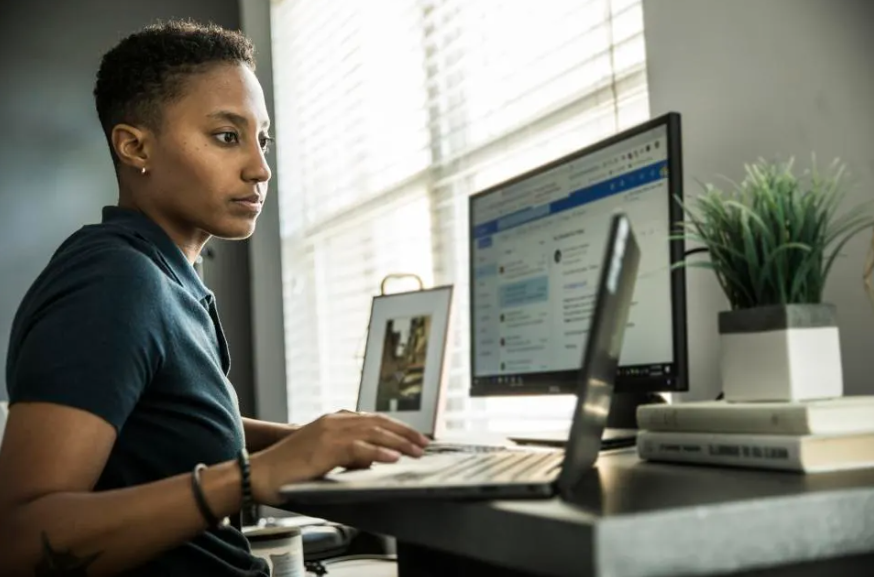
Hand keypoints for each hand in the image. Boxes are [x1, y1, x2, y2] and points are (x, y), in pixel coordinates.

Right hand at [249, 412, 429, 504]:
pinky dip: (378, 453)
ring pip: (373, 433)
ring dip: (399, 442)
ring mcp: (330, 432)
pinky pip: (358, 449)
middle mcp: (335, 421)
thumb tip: (370, 461)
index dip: (397, 428)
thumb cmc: (289, 469)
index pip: (374, 420)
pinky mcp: (325, 447)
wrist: (260, 473)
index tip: (415, 437)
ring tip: (416, 451)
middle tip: (424, 444)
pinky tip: (393, 458)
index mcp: (334, 420)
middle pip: (379, 423)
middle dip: (405, 433)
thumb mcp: (323, 456)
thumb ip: (347, 454)